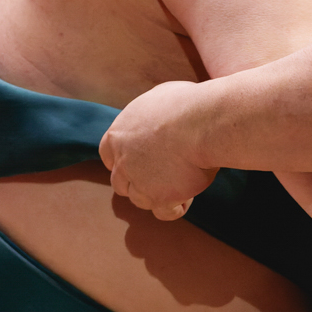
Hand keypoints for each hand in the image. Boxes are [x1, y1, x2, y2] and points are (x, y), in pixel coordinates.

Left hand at [100, 81, 218, 218]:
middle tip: (162, 176)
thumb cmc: (187, 105)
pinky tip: (187, 199)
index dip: (122, 162)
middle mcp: (123, 161)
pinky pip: (164, 213)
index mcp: (119, 135)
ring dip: (158, 195)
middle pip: (121, 183)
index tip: (138, 163)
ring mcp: (139, 182)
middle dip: (139, 182)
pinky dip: (174, 209)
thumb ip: (149, 115)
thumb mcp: (158, 98)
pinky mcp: (159, 198)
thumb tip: (158, 116)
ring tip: (183, 184)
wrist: (202, 123)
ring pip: (140, 199)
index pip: (108, 156)